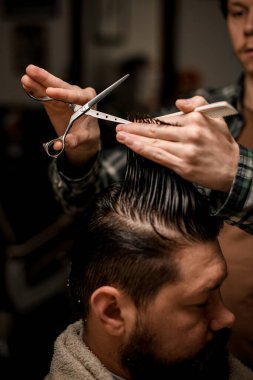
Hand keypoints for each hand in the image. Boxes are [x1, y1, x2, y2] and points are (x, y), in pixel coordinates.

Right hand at [21, 64, 99, 165]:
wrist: (84, 133)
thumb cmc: (87, 134)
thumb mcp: (84, 138)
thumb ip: (74, 140)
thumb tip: (60, 144)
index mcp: (88, 100)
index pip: (76, 95)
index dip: (62, 94)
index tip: (50, 92)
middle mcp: (77, 93)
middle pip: (61, 85)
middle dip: (46, 79)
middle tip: (32, 70)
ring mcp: (65, 94)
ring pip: (51, 87)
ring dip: (37, 82)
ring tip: (25, 76)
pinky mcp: (55, 97)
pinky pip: (45, 93)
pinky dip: (35, 89)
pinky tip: (26, 83)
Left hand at [116, 96, 238, 192]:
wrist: (233, 169)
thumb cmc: (222, 144)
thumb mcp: (215, 117)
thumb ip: (197, 103)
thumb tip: (177, 102)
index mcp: (196, 119)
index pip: (165, 119)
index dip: (146, 121)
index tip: (133, 121)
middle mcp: (190, 133)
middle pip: (156, 129)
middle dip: (134, 128)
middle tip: (119, 127)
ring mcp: (186, 150)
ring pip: (154, 143)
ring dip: (134, 139)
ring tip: (121, 136)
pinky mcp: (183, 165)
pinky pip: (158, 156)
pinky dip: (143, 150)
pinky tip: (132, 146)